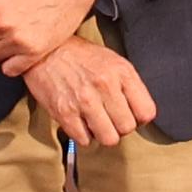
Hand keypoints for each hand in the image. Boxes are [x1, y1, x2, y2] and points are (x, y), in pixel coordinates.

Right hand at [19, 34, 156, 148]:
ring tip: (96, 122)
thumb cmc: (79, 56)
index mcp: (121, 72)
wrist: (45, 51)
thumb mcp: (113, 61)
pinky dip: (83, 135)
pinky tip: (81, 122)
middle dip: (120, 126)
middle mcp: (105, 85)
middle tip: (110, 118)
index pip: (146, 112)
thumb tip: (140, 113)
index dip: (139, 117)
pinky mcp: (65, 112)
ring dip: (103, 134)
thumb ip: (129, 86)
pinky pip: (85, 140)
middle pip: (128, 128)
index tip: (130, 114)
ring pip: (109, 139)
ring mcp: (84, 100)